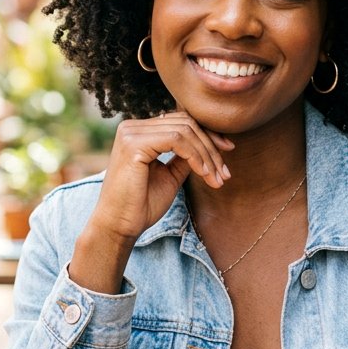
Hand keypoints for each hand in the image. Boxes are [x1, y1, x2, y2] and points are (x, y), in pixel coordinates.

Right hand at [92, 112, 233, 242]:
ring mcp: (131, 133)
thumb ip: (185, 157)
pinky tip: (205, 174)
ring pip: (184, 130)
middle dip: (211, 147)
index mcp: (138, 132)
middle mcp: (132, 127)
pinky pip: (177, 140)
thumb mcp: (170, 175)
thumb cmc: (142, 205)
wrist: (119, 226)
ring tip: (217, 178)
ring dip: (207, 155)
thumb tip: (210, 143)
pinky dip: (196, 156)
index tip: (228, 151)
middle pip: (185, 123)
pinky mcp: (133, 144)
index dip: (207, 135)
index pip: (180, 122)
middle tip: (226, 173)